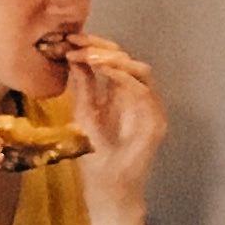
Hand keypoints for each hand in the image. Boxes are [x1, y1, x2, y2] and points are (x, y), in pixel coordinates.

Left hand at [61, 35, 165, 194]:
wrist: (107, 186)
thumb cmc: (95, 154)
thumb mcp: (83, 112)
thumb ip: (83, 86)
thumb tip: (74, 56)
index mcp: (118, 93)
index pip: (110, 60)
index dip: (92, 46)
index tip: (68, 38)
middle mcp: (136, 96)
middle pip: (126, 59)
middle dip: (101, 46)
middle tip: (77, 42)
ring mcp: (149, 108)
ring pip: (140, 70)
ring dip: (114, 59)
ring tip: (89, 55)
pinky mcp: (156, 121)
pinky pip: (144, 91)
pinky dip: (124, 77)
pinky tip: (104, 70)